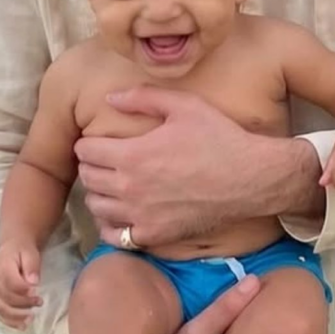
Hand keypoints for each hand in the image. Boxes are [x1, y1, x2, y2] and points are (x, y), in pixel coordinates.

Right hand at [0, 241, 42, 329]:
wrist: (12, 248)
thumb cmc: (23, 251)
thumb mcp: (30, 253)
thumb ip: (32, 266)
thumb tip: (34, 282)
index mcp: (2, 266)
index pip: (10, 282)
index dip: (23, 289)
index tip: (37, 291)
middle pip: (5, 297)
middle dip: (23, 303)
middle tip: (39, 302)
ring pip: (0, 308)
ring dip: (16, 316)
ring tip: (31, 318)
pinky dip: (10, 321)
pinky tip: (22, 326)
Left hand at [74, 86, 322, 248]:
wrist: (250, 178)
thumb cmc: (220, 137)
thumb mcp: (185, 106)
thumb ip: (143, 98)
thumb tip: (110, 97)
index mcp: (133, 155)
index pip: (84, 151)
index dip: (89, 143)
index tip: (100, 141)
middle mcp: (130, 188)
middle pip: (87, 178)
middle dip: (92, 166)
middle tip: (106, 160)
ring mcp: (141, 215)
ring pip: (96, 207)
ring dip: (99, 193)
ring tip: (113, 184)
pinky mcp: (154, 235)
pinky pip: (115, 236)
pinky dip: (111, 224)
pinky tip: (123, 212)